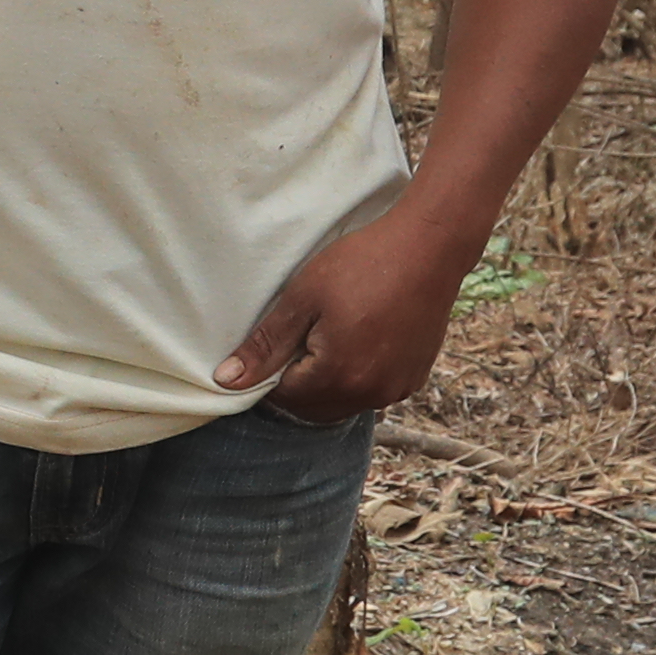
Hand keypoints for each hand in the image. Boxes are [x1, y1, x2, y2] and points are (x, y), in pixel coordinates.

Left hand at [215, 216, 469, 425]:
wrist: (429, 247)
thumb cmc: (363, 264)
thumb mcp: (303, 299)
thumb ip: (265, 346)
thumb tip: (225, 382)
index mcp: (338, 377)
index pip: (284, 398)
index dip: (270, 373)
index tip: (276, 340)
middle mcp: (371, 394)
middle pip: (314, 407)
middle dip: (298, 382)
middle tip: (301, 334)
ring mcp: (397, 389)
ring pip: (343, 402)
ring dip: (328, 381)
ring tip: (330, 333)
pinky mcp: (414, 379)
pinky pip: (372, 391)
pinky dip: (357, 376)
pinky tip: (360, 338)